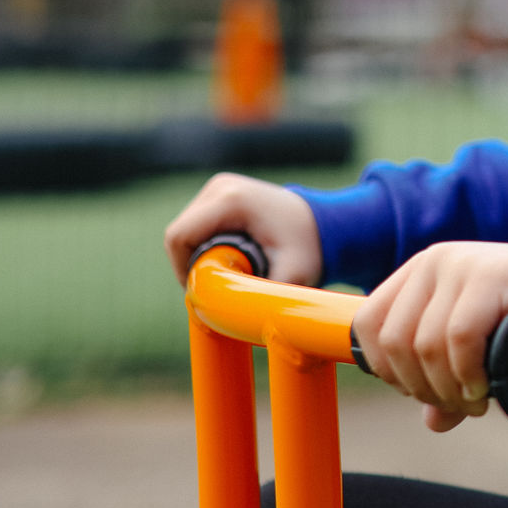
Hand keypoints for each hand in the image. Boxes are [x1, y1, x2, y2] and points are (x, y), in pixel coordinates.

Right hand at [165, 173, 321, 285]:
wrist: (328, 225)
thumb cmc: (310, 249)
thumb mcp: (291, 276)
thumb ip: (262, 299)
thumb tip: (235, 321)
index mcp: (231, 200)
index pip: (179, 237)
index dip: (182, 270)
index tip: (205, 291)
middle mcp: (221, 186)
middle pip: (180, 234)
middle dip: (191, 265)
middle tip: (221, 284)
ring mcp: (220, 187)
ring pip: (185, 231)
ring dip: (198, 256)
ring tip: (229, 271)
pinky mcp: (221, 193)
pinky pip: (195, 226)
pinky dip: (204, 246)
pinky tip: (228, 258)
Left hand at [350, 242, 507, 431]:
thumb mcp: (478, 345)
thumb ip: (450, 378)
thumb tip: (433, 422)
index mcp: (419, 271)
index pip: (368, 326)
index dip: (388, 372)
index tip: (423, 394)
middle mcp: (434, 261)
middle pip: (394, 342)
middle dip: (421, 388)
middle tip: (459, 406)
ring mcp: (462, 264)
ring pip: (425, 345)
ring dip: (448, 389)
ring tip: (475, 403)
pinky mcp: (491, 274)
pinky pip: (459, 337)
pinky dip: (467, 376)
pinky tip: (484, 390)